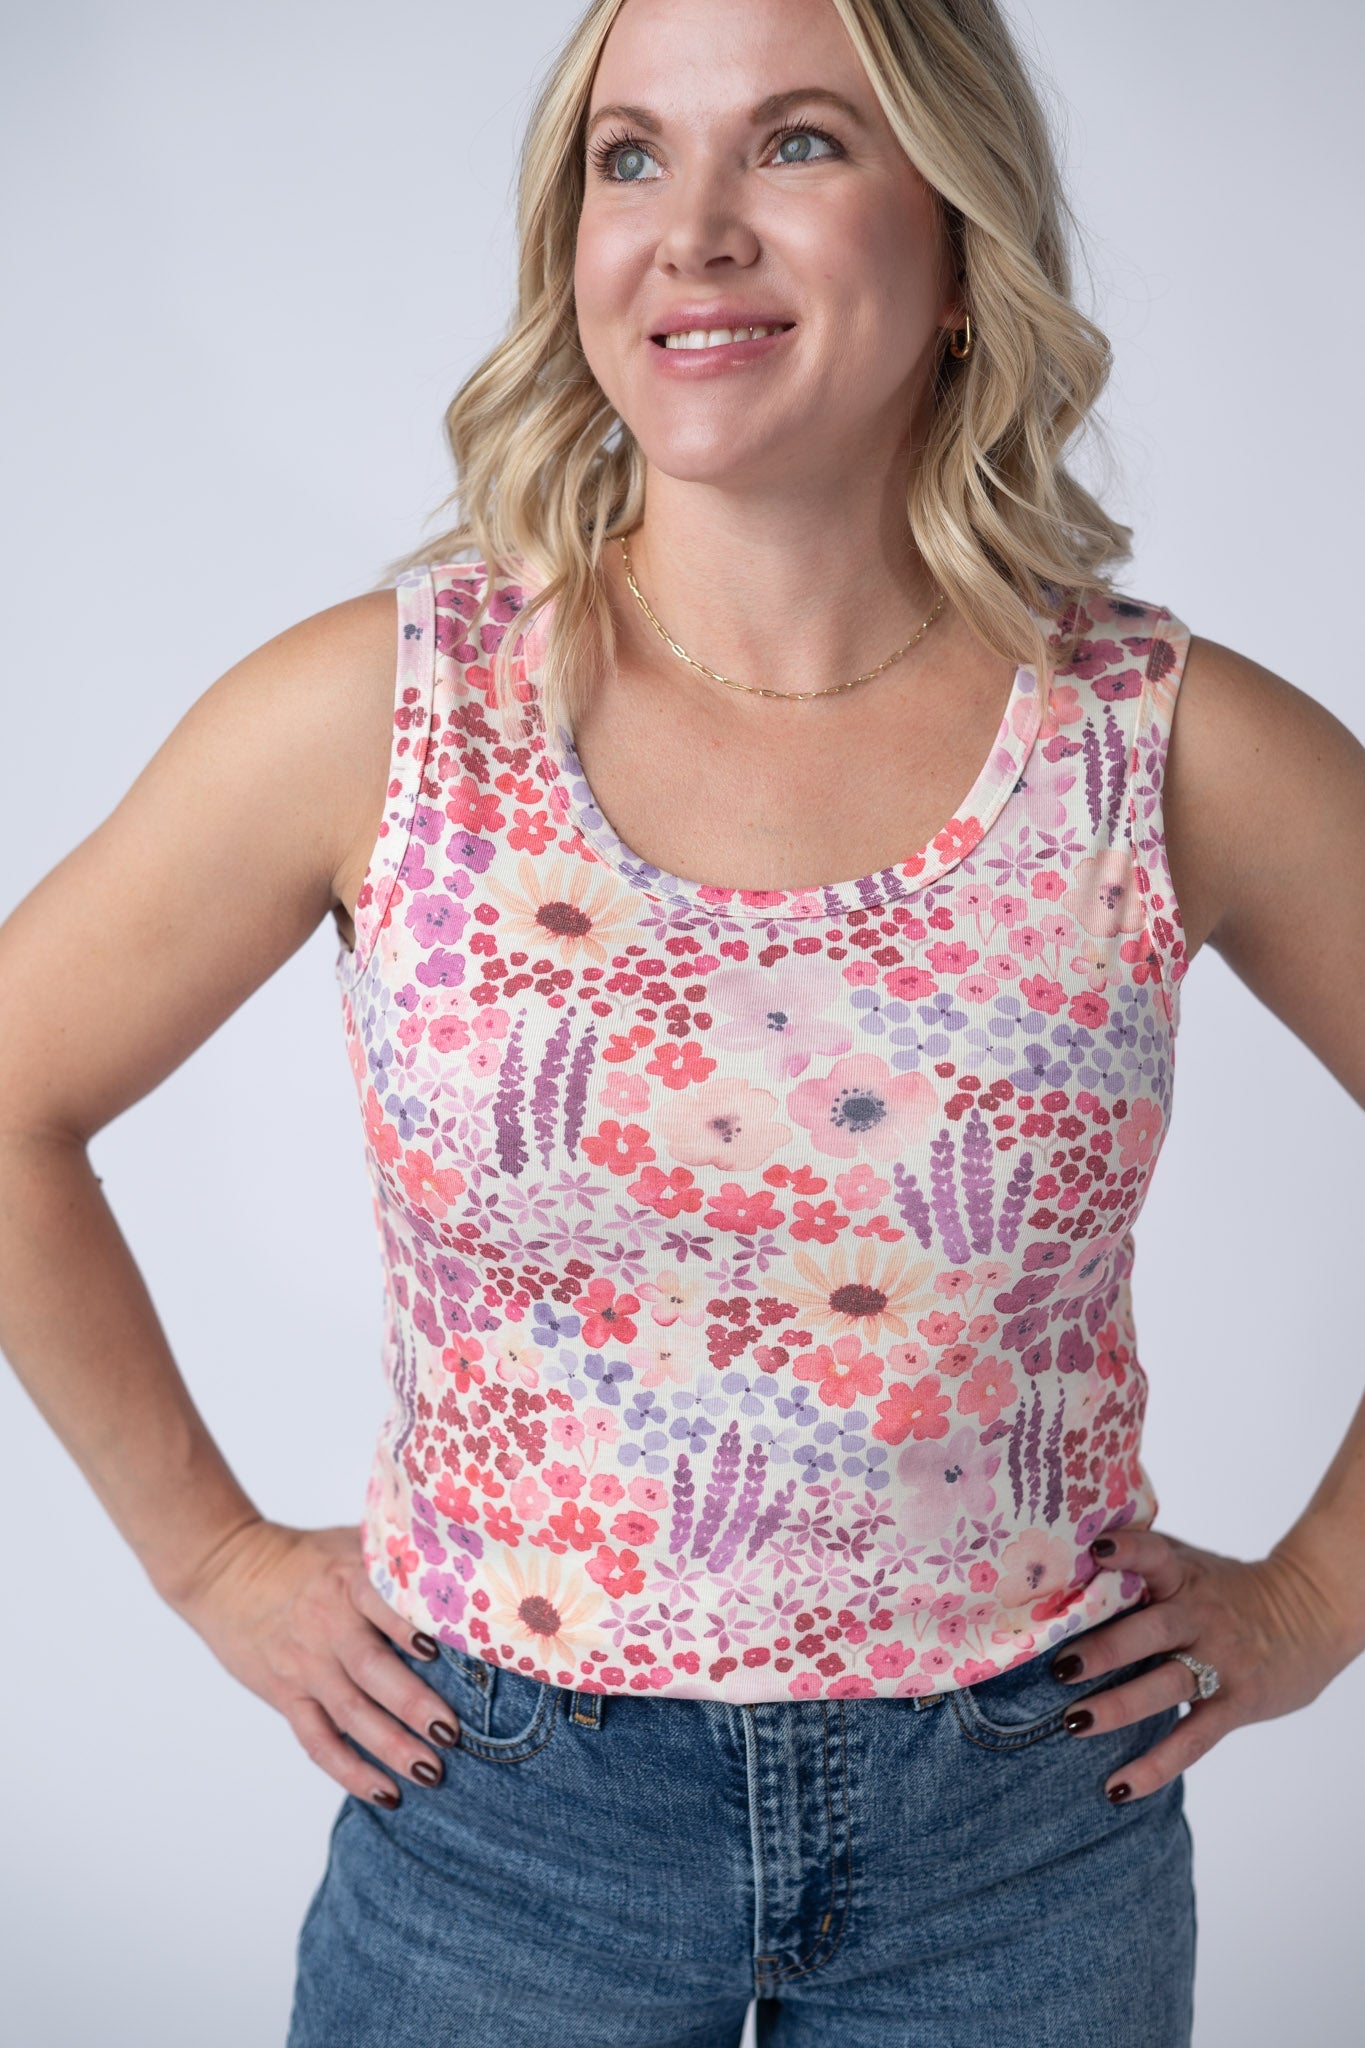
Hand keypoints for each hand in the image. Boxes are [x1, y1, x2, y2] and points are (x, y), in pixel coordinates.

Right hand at [166, 1517, 460, 1807]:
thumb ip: (398, 1558)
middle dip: (412, 1704)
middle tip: (451, 1735)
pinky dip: (350, 1771)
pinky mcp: (286, 1694)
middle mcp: (328, 1624)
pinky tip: (386, 1793)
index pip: (382, 1602)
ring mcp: (305, 1664)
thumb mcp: (351, 1542)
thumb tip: (469, 1570)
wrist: (228, 1571)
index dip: (410, 1626)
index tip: (442, 1649)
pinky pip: (318, 1740)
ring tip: (430, 1771)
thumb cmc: (308, 1557)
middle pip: (371, 1669)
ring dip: (390, 1746)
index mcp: (349, 1580)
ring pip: (350, 1713)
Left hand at [1051, 1528, 1349, 1802]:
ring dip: (1119, 1707)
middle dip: (1106, 1649)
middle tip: (1060, 1667)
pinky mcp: (1234, 1704)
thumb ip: (1141, 1560)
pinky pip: (1192, 1740)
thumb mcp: (1189, 1563)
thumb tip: (1069, 1552)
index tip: (1097, 1548)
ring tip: (1073, 1723)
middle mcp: (1200, 1616)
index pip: (1155, 1554)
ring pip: (1166, 1687)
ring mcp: (1219, 1662)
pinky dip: (1155, 1767)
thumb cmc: (1224, 1589)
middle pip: (1152, 1631)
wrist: (1307, 1615)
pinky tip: (1117, 1788)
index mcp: (1184, 1575)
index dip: (1128, 1550)